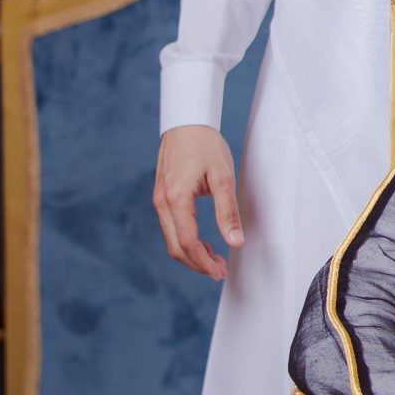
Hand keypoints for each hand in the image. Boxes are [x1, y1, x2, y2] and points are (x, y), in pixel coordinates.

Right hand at [153, 124, 241, 279]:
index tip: (220, 272)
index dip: (204, 263)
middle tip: (219, 271)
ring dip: (192, 254)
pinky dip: (185, 241)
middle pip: (175, 247)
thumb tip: (235, 241)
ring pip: (171, 240)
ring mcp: (159, 200)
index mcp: (176, 199)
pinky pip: (170, 228)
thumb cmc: (205, 145)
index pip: (187, 242)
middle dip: (197, 264)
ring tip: (215, 260)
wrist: (187, 122)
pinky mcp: (162, 197)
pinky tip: (203, 244)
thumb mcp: (223, 177)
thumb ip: (227, 212)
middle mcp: (162, 202)